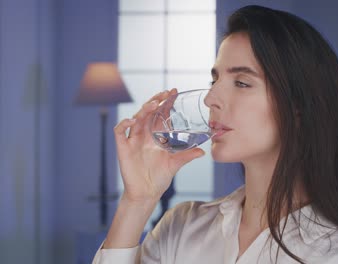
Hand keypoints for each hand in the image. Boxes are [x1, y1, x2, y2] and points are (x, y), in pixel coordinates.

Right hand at [113, 88, 204, 202]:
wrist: (147, 193)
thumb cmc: (160, 177)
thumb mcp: (176, 164)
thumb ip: (187, 155)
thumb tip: (203, 152)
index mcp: (156, 135)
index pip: (160, 114)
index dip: (166, 102)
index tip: (173, 91)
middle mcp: (144, 135)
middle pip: (148, 112)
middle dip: (155, 101)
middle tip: (165, 93)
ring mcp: (133, 140)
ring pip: (136, 118)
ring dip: (144, 110)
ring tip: (153, 104)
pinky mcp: (123, 148)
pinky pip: (120, 131)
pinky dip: (124, 124)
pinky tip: (132, 121)